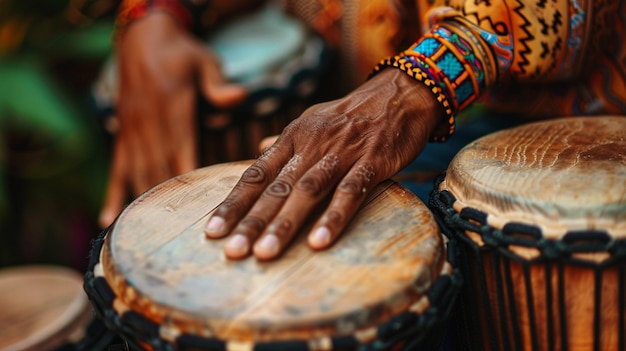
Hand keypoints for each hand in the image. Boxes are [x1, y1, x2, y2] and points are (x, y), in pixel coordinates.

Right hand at [99, 12, 246, 227]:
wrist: (140, 38)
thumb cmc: (179, 52)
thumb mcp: (202, 60)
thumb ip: (217, 84)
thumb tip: (240, 97)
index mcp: (173, 111)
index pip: (183, 152)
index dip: (189, 182)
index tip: (197, 210)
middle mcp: (150, 126)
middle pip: (160, 171)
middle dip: (169, 205)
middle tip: (178, 239)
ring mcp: (133, 133)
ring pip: (138, 174)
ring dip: (143, 206)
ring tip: (147, 240)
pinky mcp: (123, 136)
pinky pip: (116, 169)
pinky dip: (111, 195)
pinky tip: (107, 221)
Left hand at [204, 69, 441, 259]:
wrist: (400, 93)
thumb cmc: (352, 114)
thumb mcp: (313, 121)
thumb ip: (284, 141)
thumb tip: (256, 152)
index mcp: (294, 138)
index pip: (256, 174)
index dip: (233, 203)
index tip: (212, 231)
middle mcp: (311, 145)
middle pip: (276, 187)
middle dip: (251, 221)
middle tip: (232, 252)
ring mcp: (341, 153)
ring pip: (307, 190)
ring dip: (284, 223)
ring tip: (264, 253)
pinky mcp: (372, 161)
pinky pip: (350, 192)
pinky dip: (333, 217)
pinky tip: (318, 243)